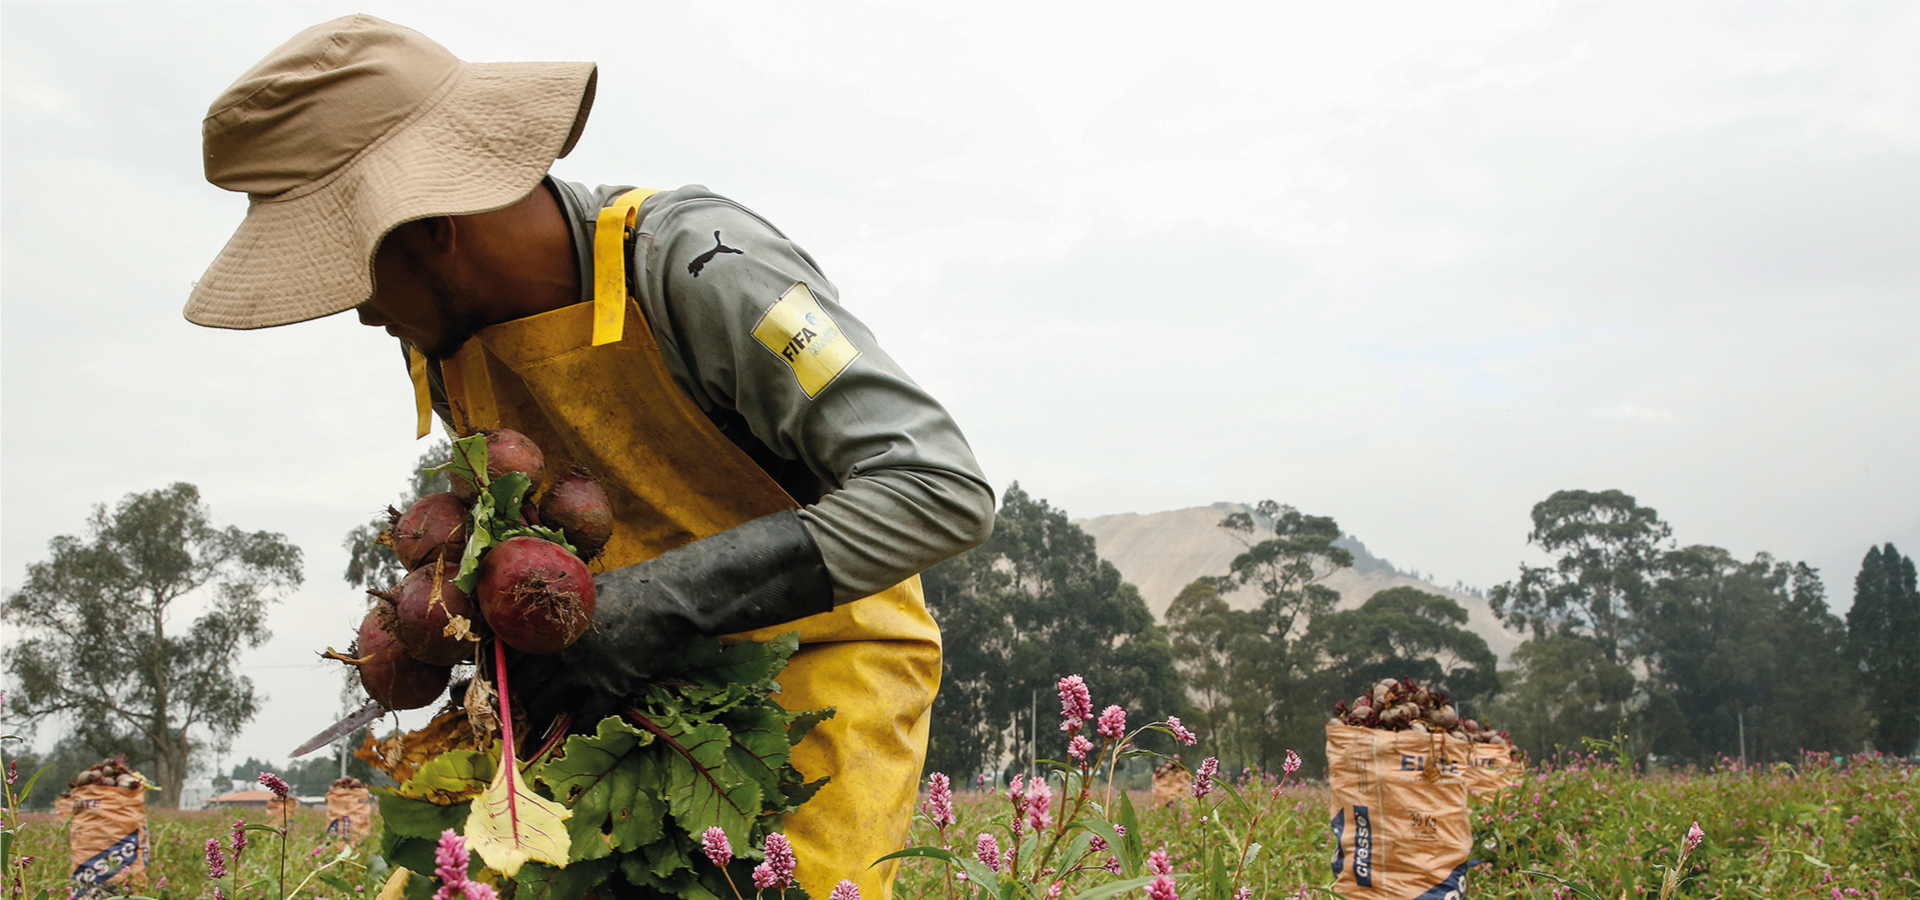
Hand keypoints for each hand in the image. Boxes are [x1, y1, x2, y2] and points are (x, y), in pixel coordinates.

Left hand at [511, 509, 833, 728]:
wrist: (668, 600)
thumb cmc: (627, 587)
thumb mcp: (582, 588)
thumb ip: (555, 605)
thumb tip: (533, 612)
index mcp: (547, 625)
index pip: (507, 656)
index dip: (499, 671)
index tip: (494, 682)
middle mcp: (557, 652)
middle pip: (520, 685)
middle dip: (513, 699)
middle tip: (509, 710)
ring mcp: (582, 672)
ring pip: (544, 705)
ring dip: (536, 718)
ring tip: (531, 727)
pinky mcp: (609, 688)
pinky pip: (581, 718)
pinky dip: (573, 727)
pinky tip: (568, 731)